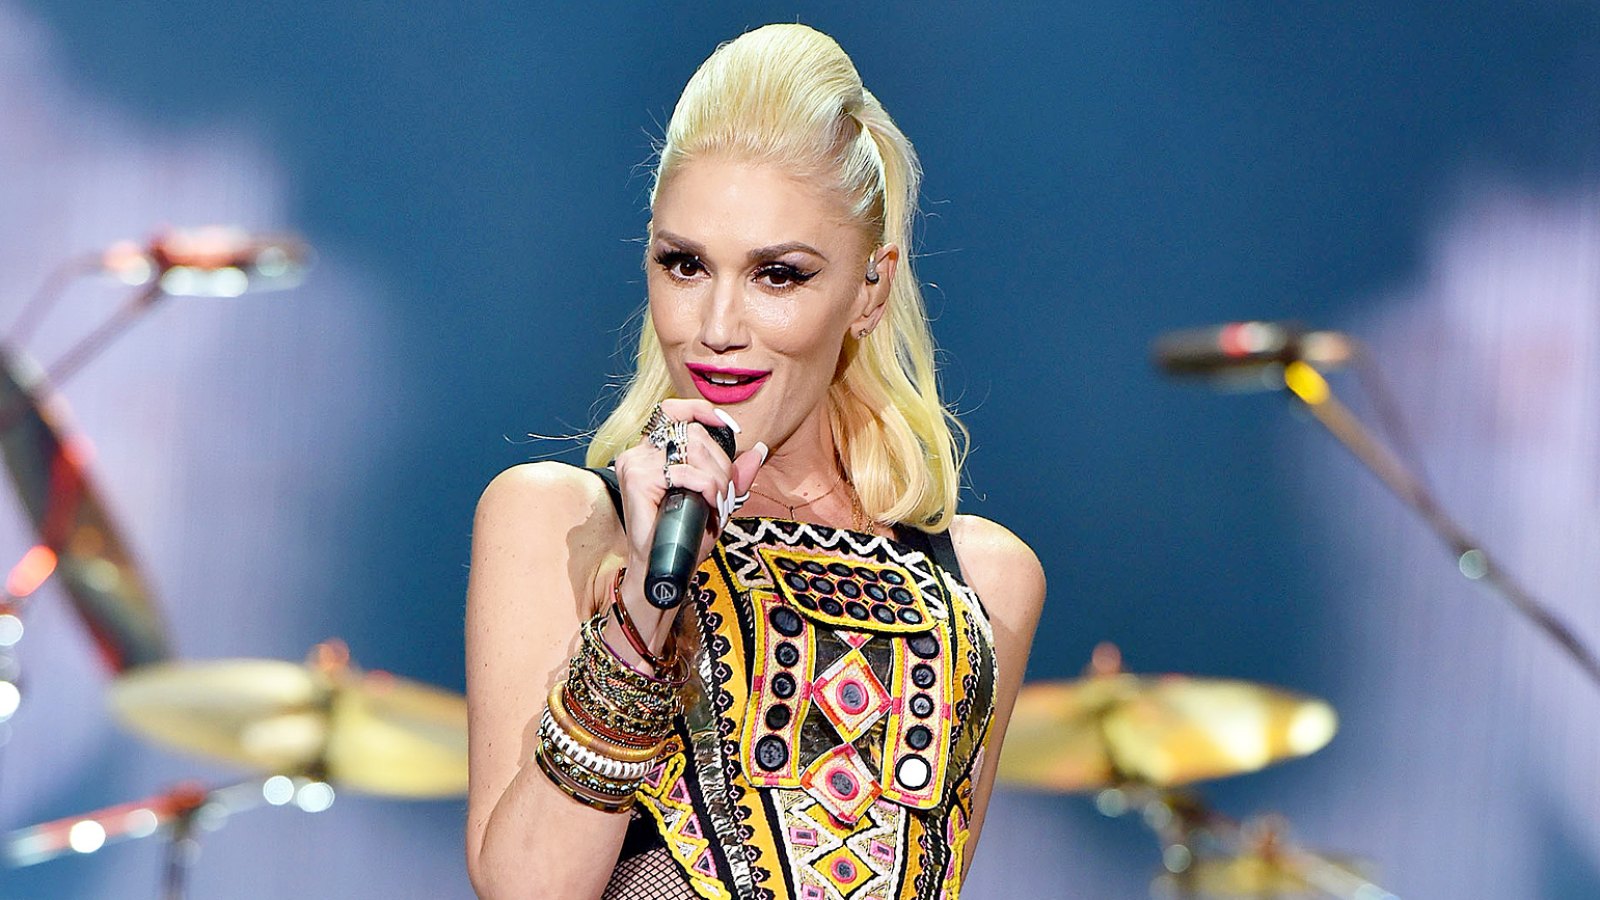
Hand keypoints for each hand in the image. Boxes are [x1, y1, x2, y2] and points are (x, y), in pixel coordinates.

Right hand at [611, 400, 766, 648]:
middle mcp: (641, 451)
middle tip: (725, 494)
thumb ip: (734, 475)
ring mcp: (636, 463)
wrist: (665, 566)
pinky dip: (705, 487)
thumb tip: (759, 450)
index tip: (729, 426)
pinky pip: (686, 472)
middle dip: (722, 463)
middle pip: (695, 434)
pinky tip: (708, 503)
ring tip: (717, 502)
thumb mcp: (716, 500)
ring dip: (717, 477)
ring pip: (693, 449)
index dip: (701, 410)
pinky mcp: (637, 478)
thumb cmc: (685, 535)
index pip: (674, 410)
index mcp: (654, 451)